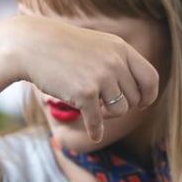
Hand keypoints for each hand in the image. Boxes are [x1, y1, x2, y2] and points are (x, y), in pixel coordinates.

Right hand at [4, 14, 158, 140]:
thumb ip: (118, 63)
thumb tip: (139, 95)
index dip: (148, 95)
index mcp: (121, 49)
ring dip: (108, 115)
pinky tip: (94, 136)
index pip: (151, 78)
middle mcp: (115, 62)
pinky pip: (98, 121)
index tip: (140, 103)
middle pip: (133, 99)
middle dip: (120, 106)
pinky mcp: (84, 93)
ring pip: (120, 111)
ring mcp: (100, 77)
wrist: (31, 45)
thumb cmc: (63, 47)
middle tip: (103, 104)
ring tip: (95, 109)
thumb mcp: (98, 46)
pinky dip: (96, 131)